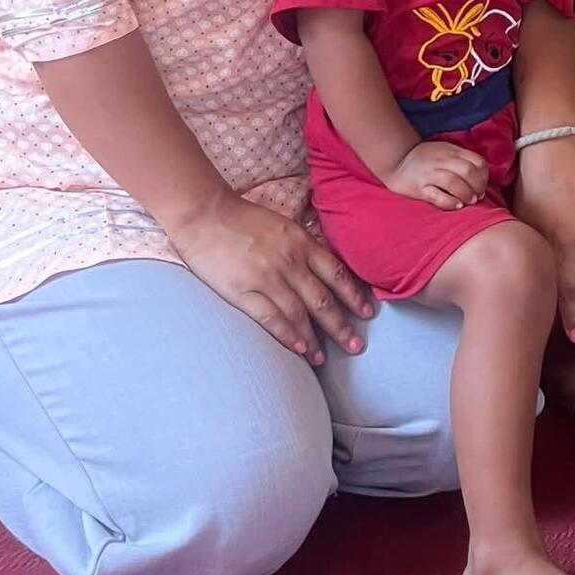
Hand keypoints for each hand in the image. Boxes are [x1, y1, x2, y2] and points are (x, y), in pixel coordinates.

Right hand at [169, 191, 373, 365]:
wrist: (206, 215)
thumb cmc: (243, 219)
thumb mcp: (283, 225)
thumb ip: (302, 247)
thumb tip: (322, 268)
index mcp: (301, 242)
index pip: (336, 273)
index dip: (354, 295)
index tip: (368, 313)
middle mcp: (290, 261)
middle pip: (322, 299)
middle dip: (341, 325)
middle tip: (356, 346)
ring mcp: (267, 278)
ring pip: (299, 314)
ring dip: (314, 339)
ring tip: (323, 359)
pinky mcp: (243, 292)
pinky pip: (270, 318)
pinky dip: (286, 335)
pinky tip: (298, 350)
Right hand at [383, 140, 488, 208]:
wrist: (397, 159)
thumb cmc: (425, 157)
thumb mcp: (446, 151)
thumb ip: (461, 159)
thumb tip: (480, 176)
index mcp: (452, 151)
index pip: (477, 162)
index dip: (484, 176)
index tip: (483, 186)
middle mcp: (442, 161)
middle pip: (468, 172)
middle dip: (477, 187)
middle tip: (478, 196)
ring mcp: (430, 174)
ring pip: (454, 183)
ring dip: (466, 194)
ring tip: (469, 202)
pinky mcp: (419, 188)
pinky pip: (437, 196)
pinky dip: (450, 202)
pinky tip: (457, 205)